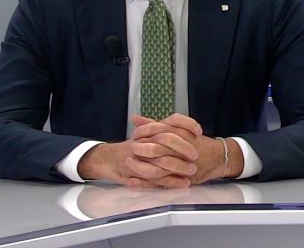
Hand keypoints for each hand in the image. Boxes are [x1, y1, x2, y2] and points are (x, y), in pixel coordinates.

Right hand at [76, 113, 201, 187]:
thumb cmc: (128, 148)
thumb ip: (159, 128)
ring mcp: (141, 156)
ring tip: (192, 171)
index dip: (186, 124)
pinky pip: (157, 177)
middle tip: (196, 155)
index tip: (198, 131)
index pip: (171, 120)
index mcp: (150, 130)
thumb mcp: (144, 135)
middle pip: (168, 139)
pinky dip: (171, 181)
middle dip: (184, 148)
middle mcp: (146, 140)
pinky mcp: (138, 172)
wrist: (106, 159)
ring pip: (163, 160)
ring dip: (180, 166)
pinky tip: (183, 183)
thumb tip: (179, 125)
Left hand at [131, 115, 244, 184]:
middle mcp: (181, 149)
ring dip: (141, 165)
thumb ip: (156, 125)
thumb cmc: (196, 143)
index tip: (135, 133)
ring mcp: (181, 165)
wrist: (218, 158)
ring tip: (127, 163)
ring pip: (158, 166)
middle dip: (142, 148)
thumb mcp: (179, 129)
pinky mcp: (180, 179)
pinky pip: (159, 182)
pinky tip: (132, 181)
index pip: (160, 130)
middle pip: (158, 148)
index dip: (145, 131)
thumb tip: (135, 119)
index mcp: (181, 134)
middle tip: (130, 148)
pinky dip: (144, 183)